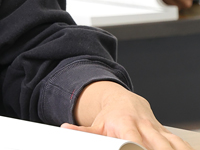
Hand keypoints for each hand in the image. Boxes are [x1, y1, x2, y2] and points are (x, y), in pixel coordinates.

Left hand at [63, 81, 191, 149]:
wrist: (124, 102)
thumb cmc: (110, 116)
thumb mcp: (96, 124)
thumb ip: (82, 131)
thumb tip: (65, 128)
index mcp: (125, 124)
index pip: (134, 141)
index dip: (136, 149)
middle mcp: (144, 127)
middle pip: (157, 146)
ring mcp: (158, 130)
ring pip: (173, 145)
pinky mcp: (168, 135)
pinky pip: (181, 144)